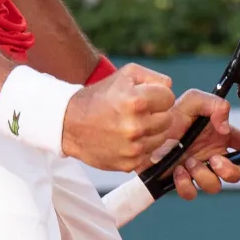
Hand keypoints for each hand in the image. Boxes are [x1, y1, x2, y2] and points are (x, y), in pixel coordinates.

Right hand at [61, 63, 176, 171]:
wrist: (70, 124)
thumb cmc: (100, 96)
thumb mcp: (125, 75)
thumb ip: (154, 77)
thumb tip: (170, 88)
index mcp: (136, 101)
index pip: (169, 98)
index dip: (159, 96)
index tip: (147, 98)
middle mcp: (136, 127)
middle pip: (169, 119)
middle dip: (157, 114)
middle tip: (140, 112)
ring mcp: (133, 148)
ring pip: (162, 138)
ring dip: (152, 131)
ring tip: (133, 125)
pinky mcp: (129, 163)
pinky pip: (149, 153)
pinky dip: (142, 146)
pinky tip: (127, 139)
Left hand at [162, 89, 239, 200]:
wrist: (141, 132)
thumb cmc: (168, 114)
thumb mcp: (193, 101)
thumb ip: (216, 106)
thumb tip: (226, 129)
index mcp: (219, 137)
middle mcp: (211, 155)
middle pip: (235, 174)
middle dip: (229, 170)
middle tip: (213, 160)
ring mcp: (197, 170)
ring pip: (215, 186)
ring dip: (204, 176)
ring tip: (189, 162)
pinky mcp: (181, 181)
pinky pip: (191, 193)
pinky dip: (186, 184)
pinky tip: (177, 170)